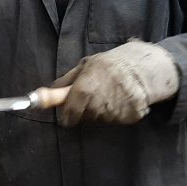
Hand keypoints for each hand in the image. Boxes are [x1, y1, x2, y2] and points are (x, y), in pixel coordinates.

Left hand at [52, 41, 178, 126]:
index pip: (70, 113)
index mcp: (85, 89)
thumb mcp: (85, 65)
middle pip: (84, 118)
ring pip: (99, 120)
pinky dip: (115, 113)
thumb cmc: (109, 65)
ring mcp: (115, 112)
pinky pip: (115, 121)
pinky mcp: (128, 118)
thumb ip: (66, 81)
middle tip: (92, 97)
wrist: (141, 68)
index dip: (67, 116)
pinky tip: (119, 100)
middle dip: (84, 111)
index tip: (67, 116)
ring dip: (99, 112)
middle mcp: (98, 103)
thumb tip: (45, 94)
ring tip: (108, 95)